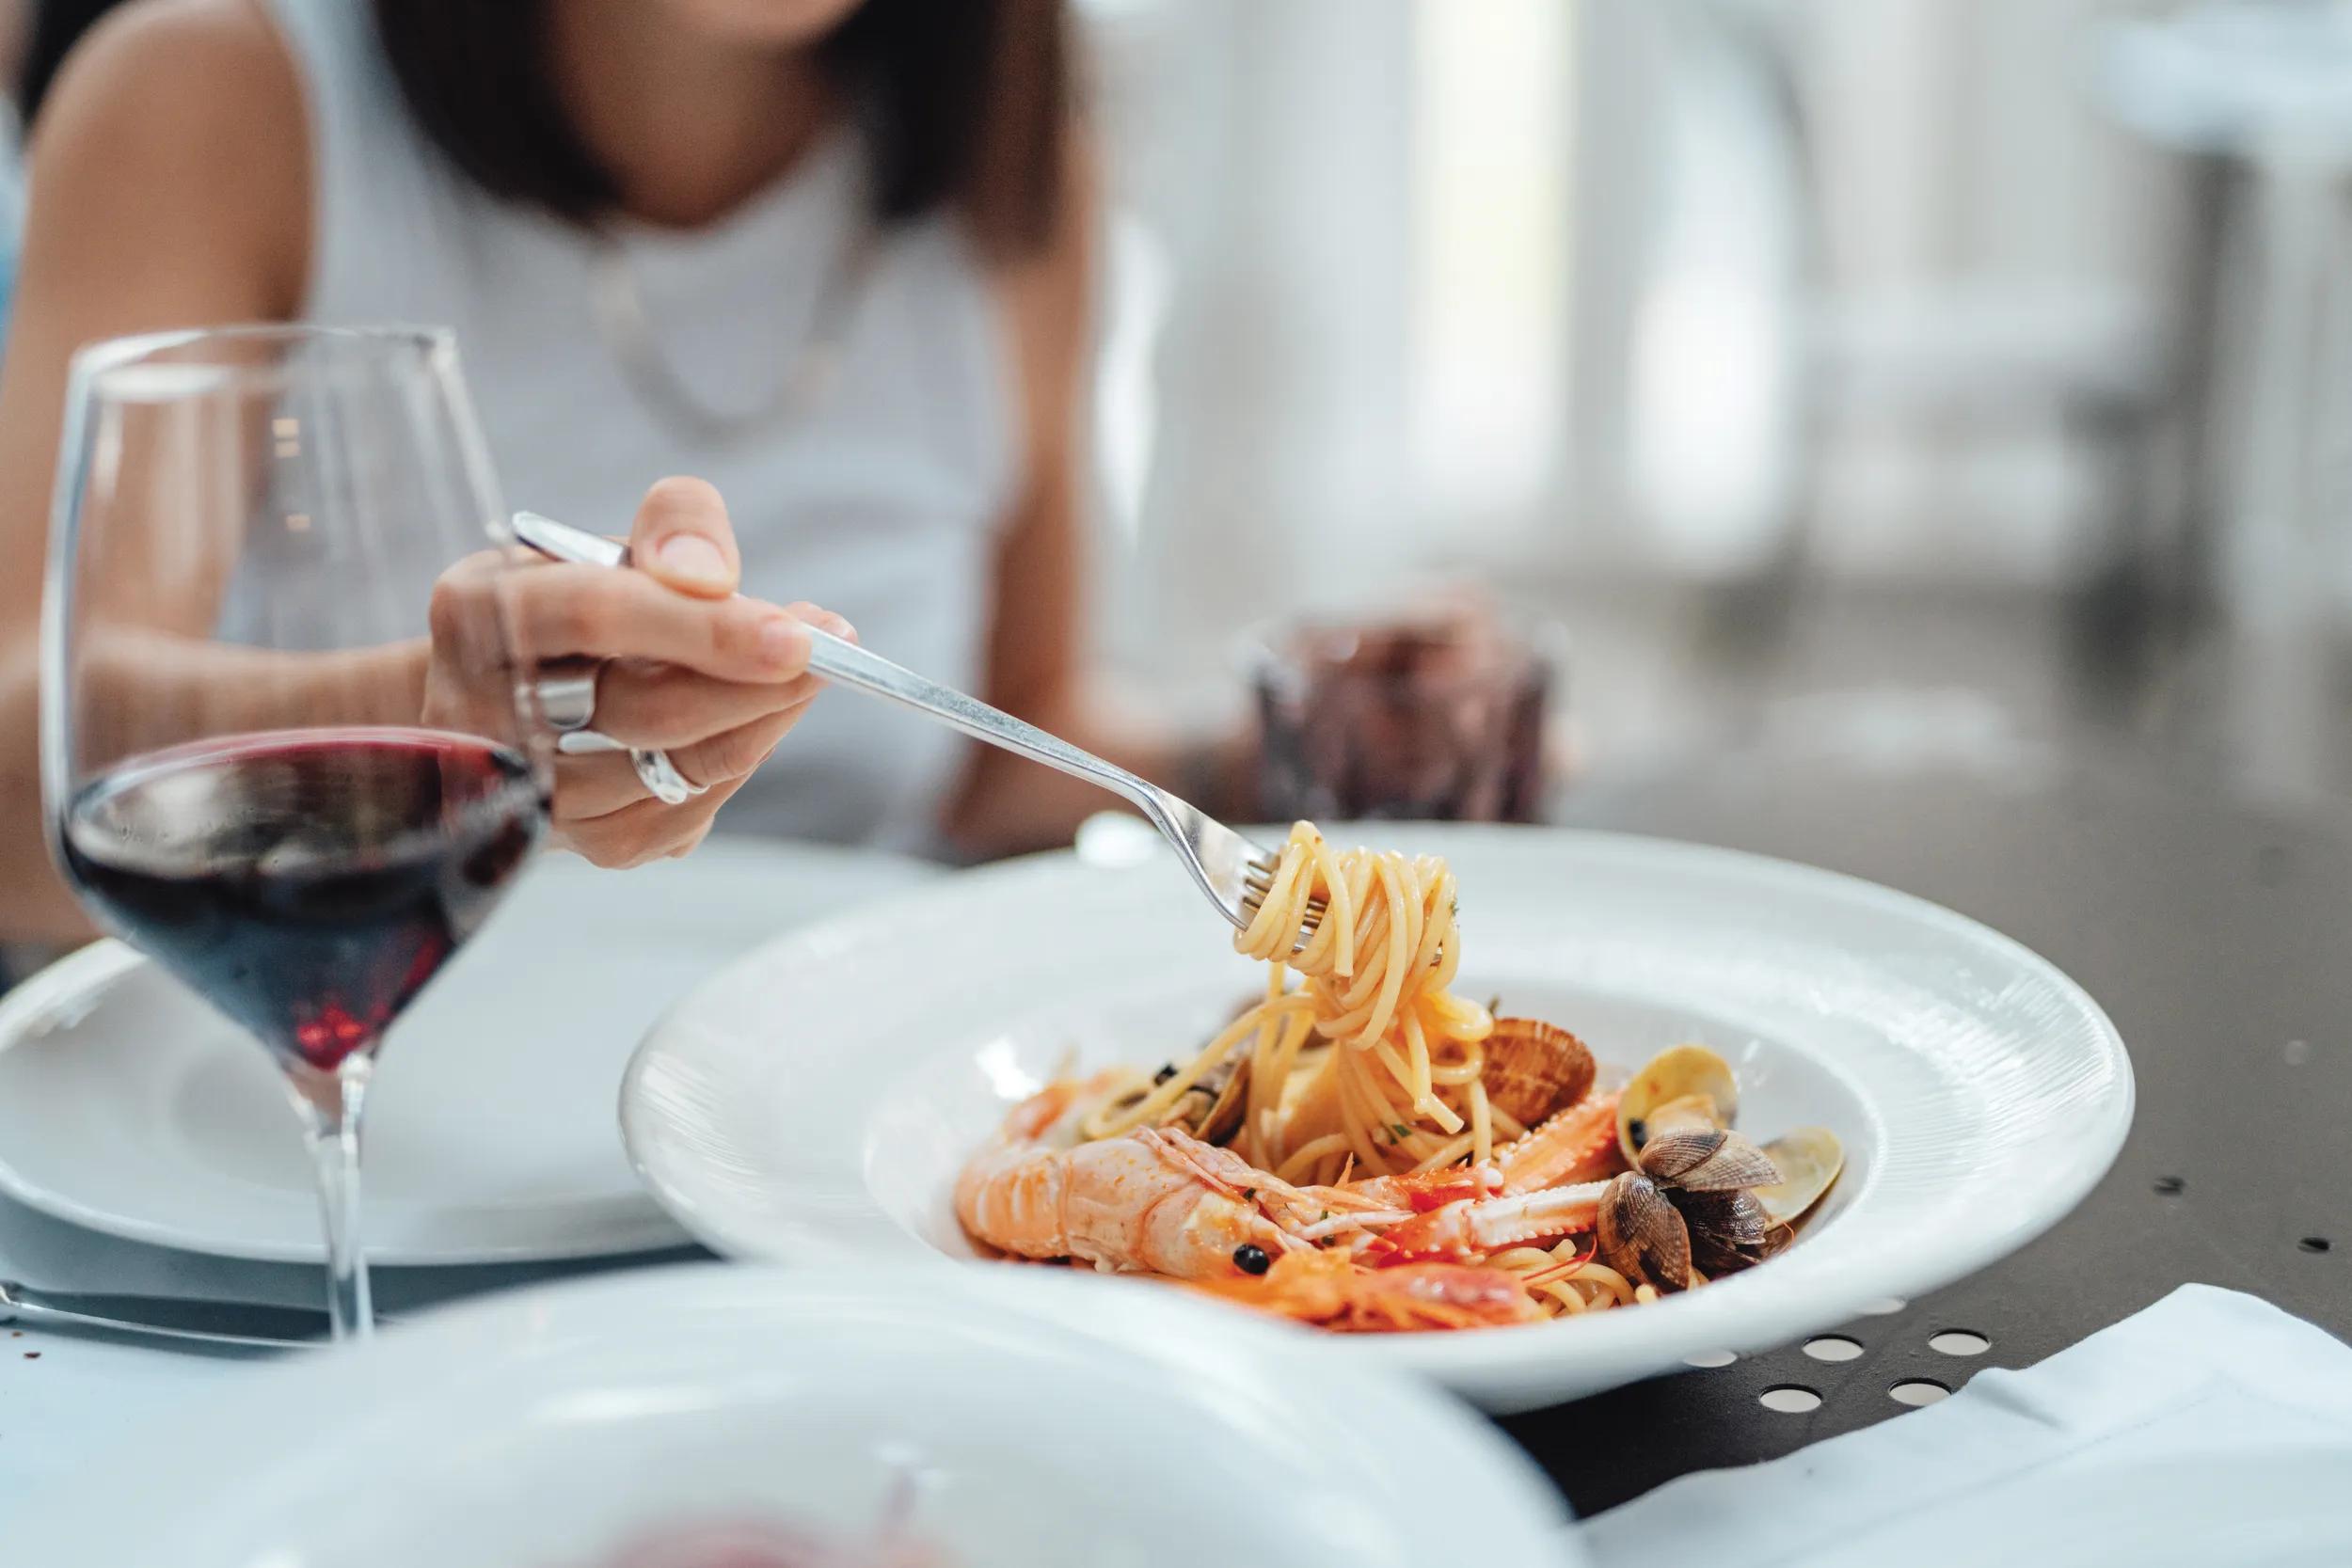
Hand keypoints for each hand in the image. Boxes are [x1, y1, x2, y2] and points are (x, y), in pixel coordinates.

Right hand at [425, 477, 850, 865]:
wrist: (516, 700)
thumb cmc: (575, 608)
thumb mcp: (614, 541)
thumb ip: (675, 526)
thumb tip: (712, 578)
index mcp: (480, 612)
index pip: (596, 617)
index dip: (703, 626)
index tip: (796, 633)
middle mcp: (484, 713)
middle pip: (647, 710)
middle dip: (756, 682)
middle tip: (832, 650)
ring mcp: (531, 793)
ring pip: (679, 768)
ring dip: (763, 719)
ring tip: (804, 674)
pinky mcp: (584, 845)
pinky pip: (689, 811)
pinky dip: (738, 759)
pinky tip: (752, 720)